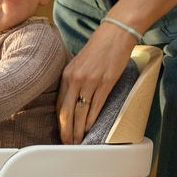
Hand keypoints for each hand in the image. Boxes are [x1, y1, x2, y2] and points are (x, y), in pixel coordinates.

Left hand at [57, 23, 135, 143]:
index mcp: (67, 74)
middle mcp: (76, 79)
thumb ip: (74, 80)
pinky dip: (92, 119)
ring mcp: (90, 81)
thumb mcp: (79, 63)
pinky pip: (96, 106)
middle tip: (67, 143)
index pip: (60, 104)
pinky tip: (90, 128)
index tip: (61, 133)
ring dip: (80, 129)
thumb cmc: (99, 47)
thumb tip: (73, 99)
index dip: (60, 122)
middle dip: (67, 130)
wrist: (116, 33)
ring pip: (81, 112)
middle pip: (67, 111)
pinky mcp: (106, 82)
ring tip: (79, 141)